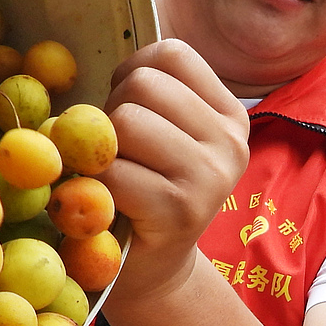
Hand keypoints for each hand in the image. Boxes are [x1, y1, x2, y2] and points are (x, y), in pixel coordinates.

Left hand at [100, 39, 249, 301]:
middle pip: (143, 84)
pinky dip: (94, 185)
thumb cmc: (147, 190)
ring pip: (126, 121)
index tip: (131, 109)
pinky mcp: (180, 210)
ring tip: (116, 175)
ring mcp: (210, 177)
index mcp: (230, 116)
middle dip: (112, 112)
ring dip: (102, 148)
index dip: (133, 73)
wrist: (153, 270)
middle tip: (119, 154)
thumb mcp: (165, 134)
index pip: (172, 55)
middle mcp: (231, 142)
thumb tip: (111, 61)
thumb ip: (150, 94)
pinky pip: (114, 171)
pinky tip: (108, 203)